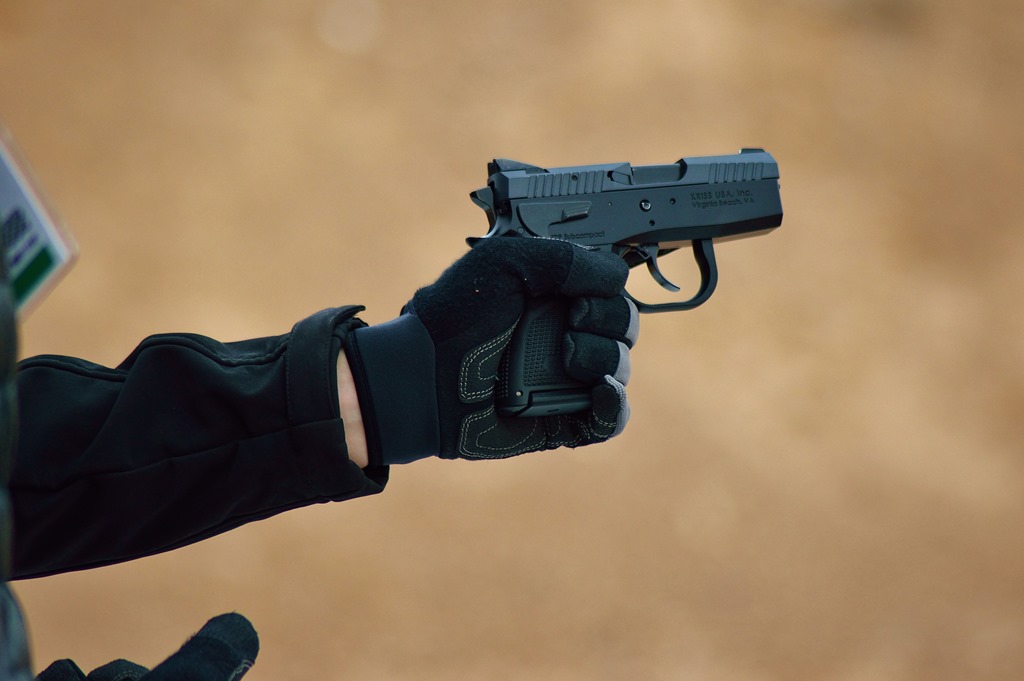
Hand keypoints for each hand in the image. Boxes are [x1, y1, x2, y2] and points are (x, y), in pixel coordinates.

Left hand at [344, 237, 637, 464]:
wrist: (426, 377)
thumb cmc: (456, 316)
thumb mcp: (508, 262)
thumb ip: (566, 258)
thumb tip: (618, 275)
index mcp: (554, 294)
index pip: (610, 286)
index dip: (608, 288)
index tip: (582, 293)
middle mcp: (565, 332)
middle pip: (625, 324)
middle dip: (610, 319)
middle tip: (573, 320)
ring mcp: (567, 378)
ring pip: (620, 367)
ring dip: (604, 357)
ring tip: (567, 358)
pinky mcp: (564, 420)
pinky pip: (611, 419)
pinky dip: (614, 405)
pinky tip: (599, 391)